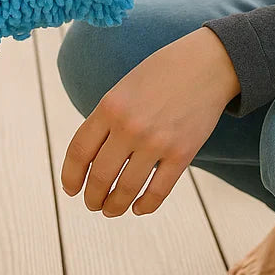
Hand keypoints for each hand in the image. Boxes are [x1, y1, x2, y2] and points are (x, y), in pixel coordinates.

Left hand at [61, 27, 240, 216]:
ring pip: (126, 189)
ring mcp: (156, 142)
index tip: (70, 189)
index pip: (79, 151)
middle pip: (99, 176)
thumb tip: (92, 157)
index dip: (70, 176)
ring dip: (115, 206)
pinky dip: (145, 205)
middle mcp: (129, 126)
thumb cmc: (161, 73)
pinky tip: (138, 208)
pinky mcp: (182, 154)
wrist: (205, 64)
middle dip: (92, 197)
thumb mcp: (125, 88)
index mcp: (109, 106)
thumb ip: (108, 118)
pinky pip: (158, 191)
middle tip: (92, 203)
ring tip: (110, 210)